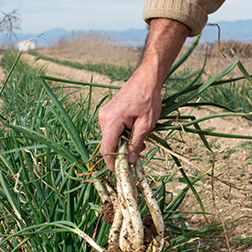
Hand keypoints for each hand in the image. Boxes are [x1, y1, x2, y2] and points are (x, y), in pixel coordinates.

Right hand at [96, 18, 189, 171]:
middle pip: (108, 144)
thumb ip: (136, 144)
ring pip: (110, 137)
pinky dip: (122, 134)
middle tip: (139, 151)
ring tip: (140, 138)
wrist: (146, 78)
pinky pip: (112, 130)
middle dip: (121, 152)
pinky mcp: (107, 113)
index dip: (112, 164)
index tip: (120, 173)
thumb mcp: (146, 125)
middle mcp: (103, 118)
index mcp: (111, 121)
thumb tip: (129, 162)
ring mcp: (104, 114)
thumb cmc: (148, 99)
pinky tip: (134, 130)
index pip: (106, 149)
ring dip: (123, 143)